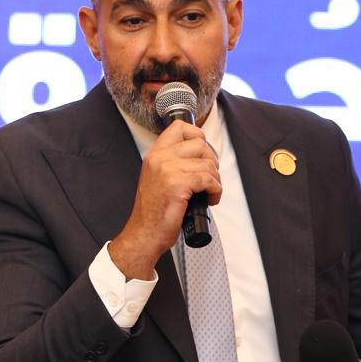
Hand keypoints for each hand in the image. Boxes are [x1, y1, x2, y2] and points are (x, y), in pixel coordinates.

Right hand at [109, 121, 220, 278]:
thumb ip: (172, 163)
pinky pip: (208, 180)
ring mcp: (168, 171)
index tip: (202, 153)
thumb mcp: (157, 178)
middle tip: (209, 178)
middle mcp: (160, 158)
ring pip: (208, 164)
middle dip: (211, 162)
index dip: (197, 135)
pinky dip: (215, 190)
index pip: (179, 127)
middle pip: (200, 144)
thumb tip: (201, 155)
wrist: (144, 234)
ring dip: (215, 179)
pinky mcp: (178, 186)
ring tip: (209, 192)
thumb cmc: (154, 211)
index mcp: (154, 154)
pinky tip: (210, 199)